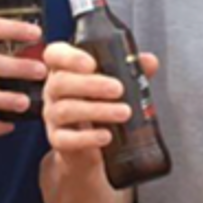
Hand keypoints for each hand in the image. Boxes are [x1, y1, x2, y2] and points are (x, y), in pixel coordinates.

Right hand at [42, 42, 157, 169]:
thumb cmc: (100, 106)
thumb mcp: (114, 85)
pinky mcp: (57, 140)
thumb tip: (150, 61)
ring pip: (65, 110)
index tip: (91, 63)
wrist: (90, 148)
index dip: (69, 57)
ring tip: (123, 112)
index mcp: (64, 70)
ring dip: (97, 110)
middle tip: (118, 89)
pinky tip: (106, 136)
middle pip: (61, 82)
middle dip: (91, 84)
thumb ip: (131, 70)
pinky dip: (87, 138)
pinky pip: (66, 139)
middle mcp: (53, 91)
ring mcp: (52, 116)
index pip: (55, 55)